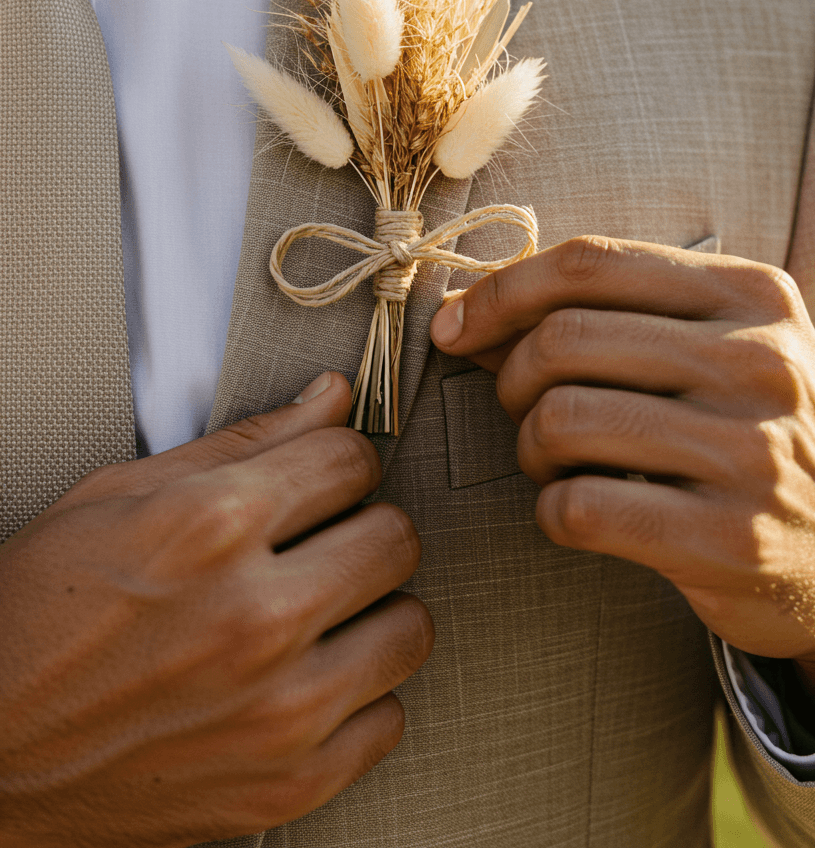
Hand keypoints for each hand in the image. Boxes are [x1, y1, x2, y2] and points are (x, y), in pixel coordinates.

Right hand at [0, 373, 432, 847]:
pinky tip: (310, 677)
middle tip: (327, 539)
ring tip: (323, 610)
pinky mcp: (286, 785)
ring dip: (373, 610)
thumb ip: (242, 441)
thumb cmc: (34, 620)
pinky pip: (388, 718)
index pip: (351, 458)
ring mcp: (278, 710)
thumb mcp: (120, 496)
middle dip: (365, 524)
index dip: (338, 458)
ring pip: (410, 627)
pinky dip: (359, 696)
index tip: (326, 475)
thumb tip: (325, 398)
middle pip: (396, 537)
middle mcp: (255, 617)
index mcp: (211, 526)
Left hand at [431, 237, 814, 722]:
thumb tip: (475, 312)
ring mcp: (751, 453)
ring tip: (553, 462)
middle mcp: (760, 363)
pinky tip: (578, 513)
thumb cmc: (766, 436)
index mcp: (752, 296)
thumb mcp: (725, 348)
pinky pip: (581, 508)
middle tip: (518, 406)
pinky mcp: (730, 539)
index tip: (456, 326)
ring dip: (529, 447)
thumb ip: (618, 315)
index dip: (500, 290)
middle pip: (563, 340)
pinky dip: (552, 512)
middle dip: (509, 376)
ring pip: (562, 421)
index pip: (590, 263)